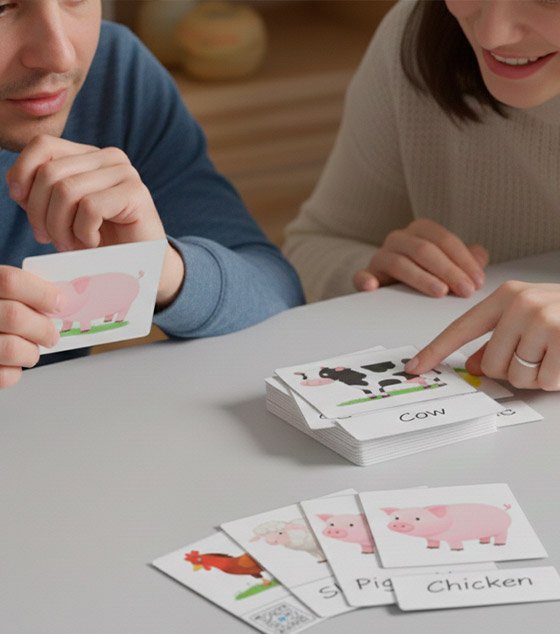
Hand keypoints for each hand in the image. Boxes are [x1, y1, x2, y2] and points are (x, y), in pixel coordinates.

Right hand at [0, 266, 60, 388]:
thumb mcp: (3, 295)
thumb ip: (26, 294)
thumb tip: (61, 303)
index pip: (10, 281)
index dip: (42, 293)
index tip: (59, 303)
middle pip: (15, 317)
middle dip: (43, 329)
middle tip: (51, 335)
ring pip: (11, 349)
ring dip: (31, 352)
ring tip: (32, 350)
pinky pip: (3, 376)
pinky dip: (15, 372)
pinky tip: (14, 364)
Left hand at [6, 135, 184, 307]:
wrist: (140, 268)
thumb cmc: (100, 242)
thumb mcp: (61, 214)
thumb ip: (41, 194)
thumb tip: (17, 187)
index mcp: (88, 156)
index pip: (43, 145)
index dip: (22, 173)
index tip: (22, 204)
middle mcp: (109, 157)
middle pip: (50, 173)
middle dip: (40, 212)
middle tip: (49, 239)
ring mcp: (125, 173)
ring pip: (66, 191)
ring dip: (61, 227)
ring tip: (71, 245)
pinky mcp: (136, 194)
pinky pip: (90, 208)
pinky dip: (84, 232)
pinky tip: (94, 243)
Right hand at [353, 218, 488, 297]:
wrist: (391, 282)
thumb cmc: (426, 271)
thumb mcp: (449, 263)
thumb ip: (466, 259)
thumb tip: (480, 257)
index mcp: (420, 230)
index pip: (444, 240)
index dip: (463, 261)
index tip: (477, 282)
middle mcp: (398, 239)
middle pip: (424, 250)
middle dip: (448, 271)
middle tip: (465, 291)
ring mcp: (380, 256)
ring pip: (399, 262)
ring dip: (421, 278)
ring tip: (440, 292)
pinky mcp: (367, 275)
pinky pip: (361, 276)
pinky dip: (366, 280)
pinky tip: (373, 288)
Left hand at [406, 281, 559, 390]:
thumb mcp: (530, 318)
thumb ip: (498, 339)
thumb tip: (471, 364)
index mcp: (507, 296)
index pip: (461, 329)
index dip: (434, 351)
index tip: (414, 368)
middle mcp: (522, 304)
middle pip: (488, 364)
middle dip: (509, 371)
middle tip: (536, 356)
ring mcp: (545, 321)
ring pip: (516, 376)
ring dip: (535, 377)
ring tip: (554, 355)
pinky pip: (545, 382)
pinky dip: (556, 380)